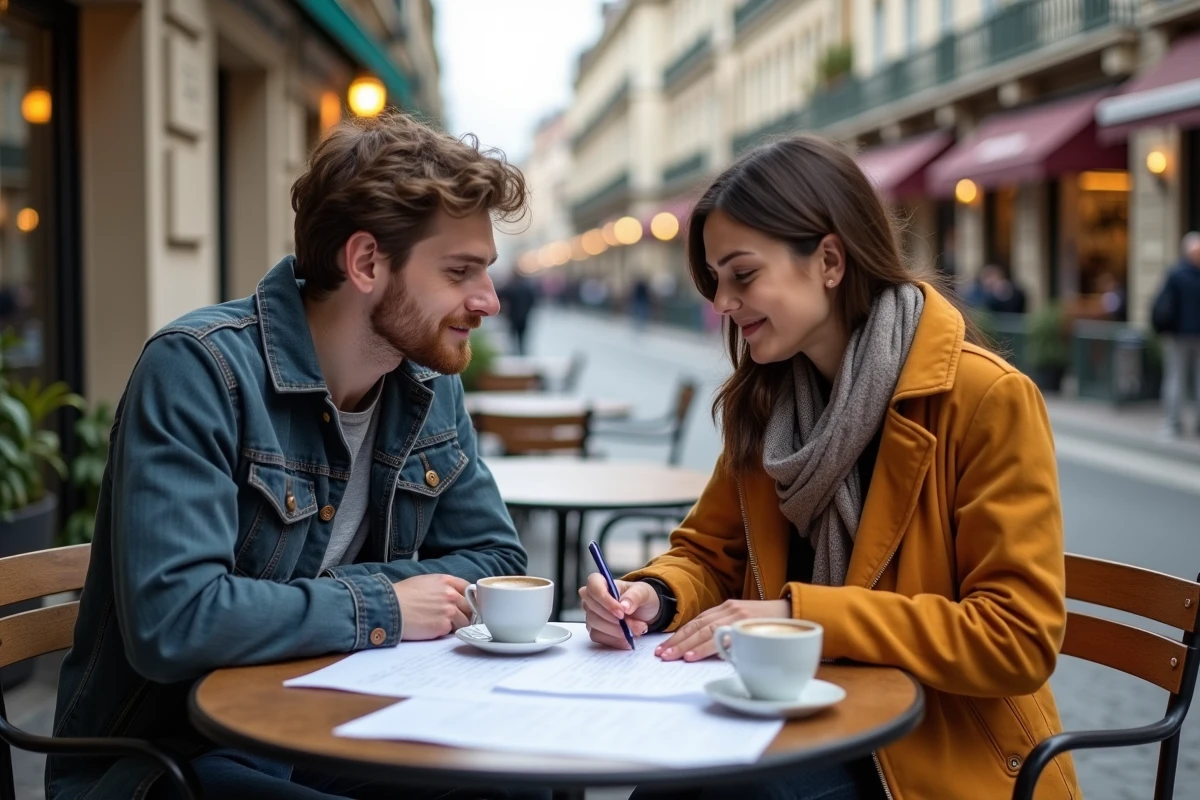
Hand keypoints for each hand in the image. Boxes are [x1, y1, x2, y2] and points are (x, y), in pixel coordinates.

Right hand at [393, 574, 471, 640]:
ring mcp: (449, 610)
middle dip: (466, 613)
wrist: (390, 607)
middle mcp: (451, 594)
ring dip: (456, 624)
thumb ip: (443, 587)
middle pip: (470, 606)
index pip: (468, 588)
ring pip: (465, 621)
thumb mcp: (425, 582)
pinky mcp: (443, 625)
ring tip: (441, 624)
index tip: (467, 605)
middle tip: (456, 618)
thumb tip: (453, 595)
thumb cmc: (403, 595)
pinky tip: (433, 629)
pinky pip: (452, 631)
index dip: (470, 598)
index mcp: (446, 581)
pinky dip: (445, 632)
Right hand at [577, 574, 660, 649]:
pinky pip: (599, 638)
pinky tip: (628, 639)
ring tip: (637, 630)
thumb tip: (624, 606)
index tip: (622, 612)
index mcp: (602, 582)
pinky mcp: (595, 631)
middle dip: (616, 621)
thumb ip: (634, 597)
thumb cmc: (641, 597)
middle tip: (637, 625)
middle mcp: (592, 599)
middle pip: (593, 609)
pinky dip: (615, 641)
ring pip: (596, 625)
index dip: (605, 600)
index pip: (593, 587)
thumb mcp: (643, 592)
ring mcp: (591, 615)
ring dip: (618, 632)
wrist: (645, 613)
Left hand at [656, 599, 790, 661]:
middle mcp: (729, 610)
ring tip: (671, 657)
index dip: (678, 634)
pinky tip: (693, 656)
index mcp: (726, 608)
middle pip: (697, 627)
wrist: (797, 612)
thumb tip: (704, 650)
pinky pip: (723, 638)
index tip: (662, 647)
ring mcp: (738, 617)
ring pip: (706, 631)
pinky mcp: (748, 625)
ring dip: (686, 646)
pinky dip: (706, 647)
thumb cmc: (771, 623)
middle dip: (677, 642)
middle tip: (660, 655)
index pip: (696, 622)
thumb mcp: (745, 623)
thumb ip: (728, 632)